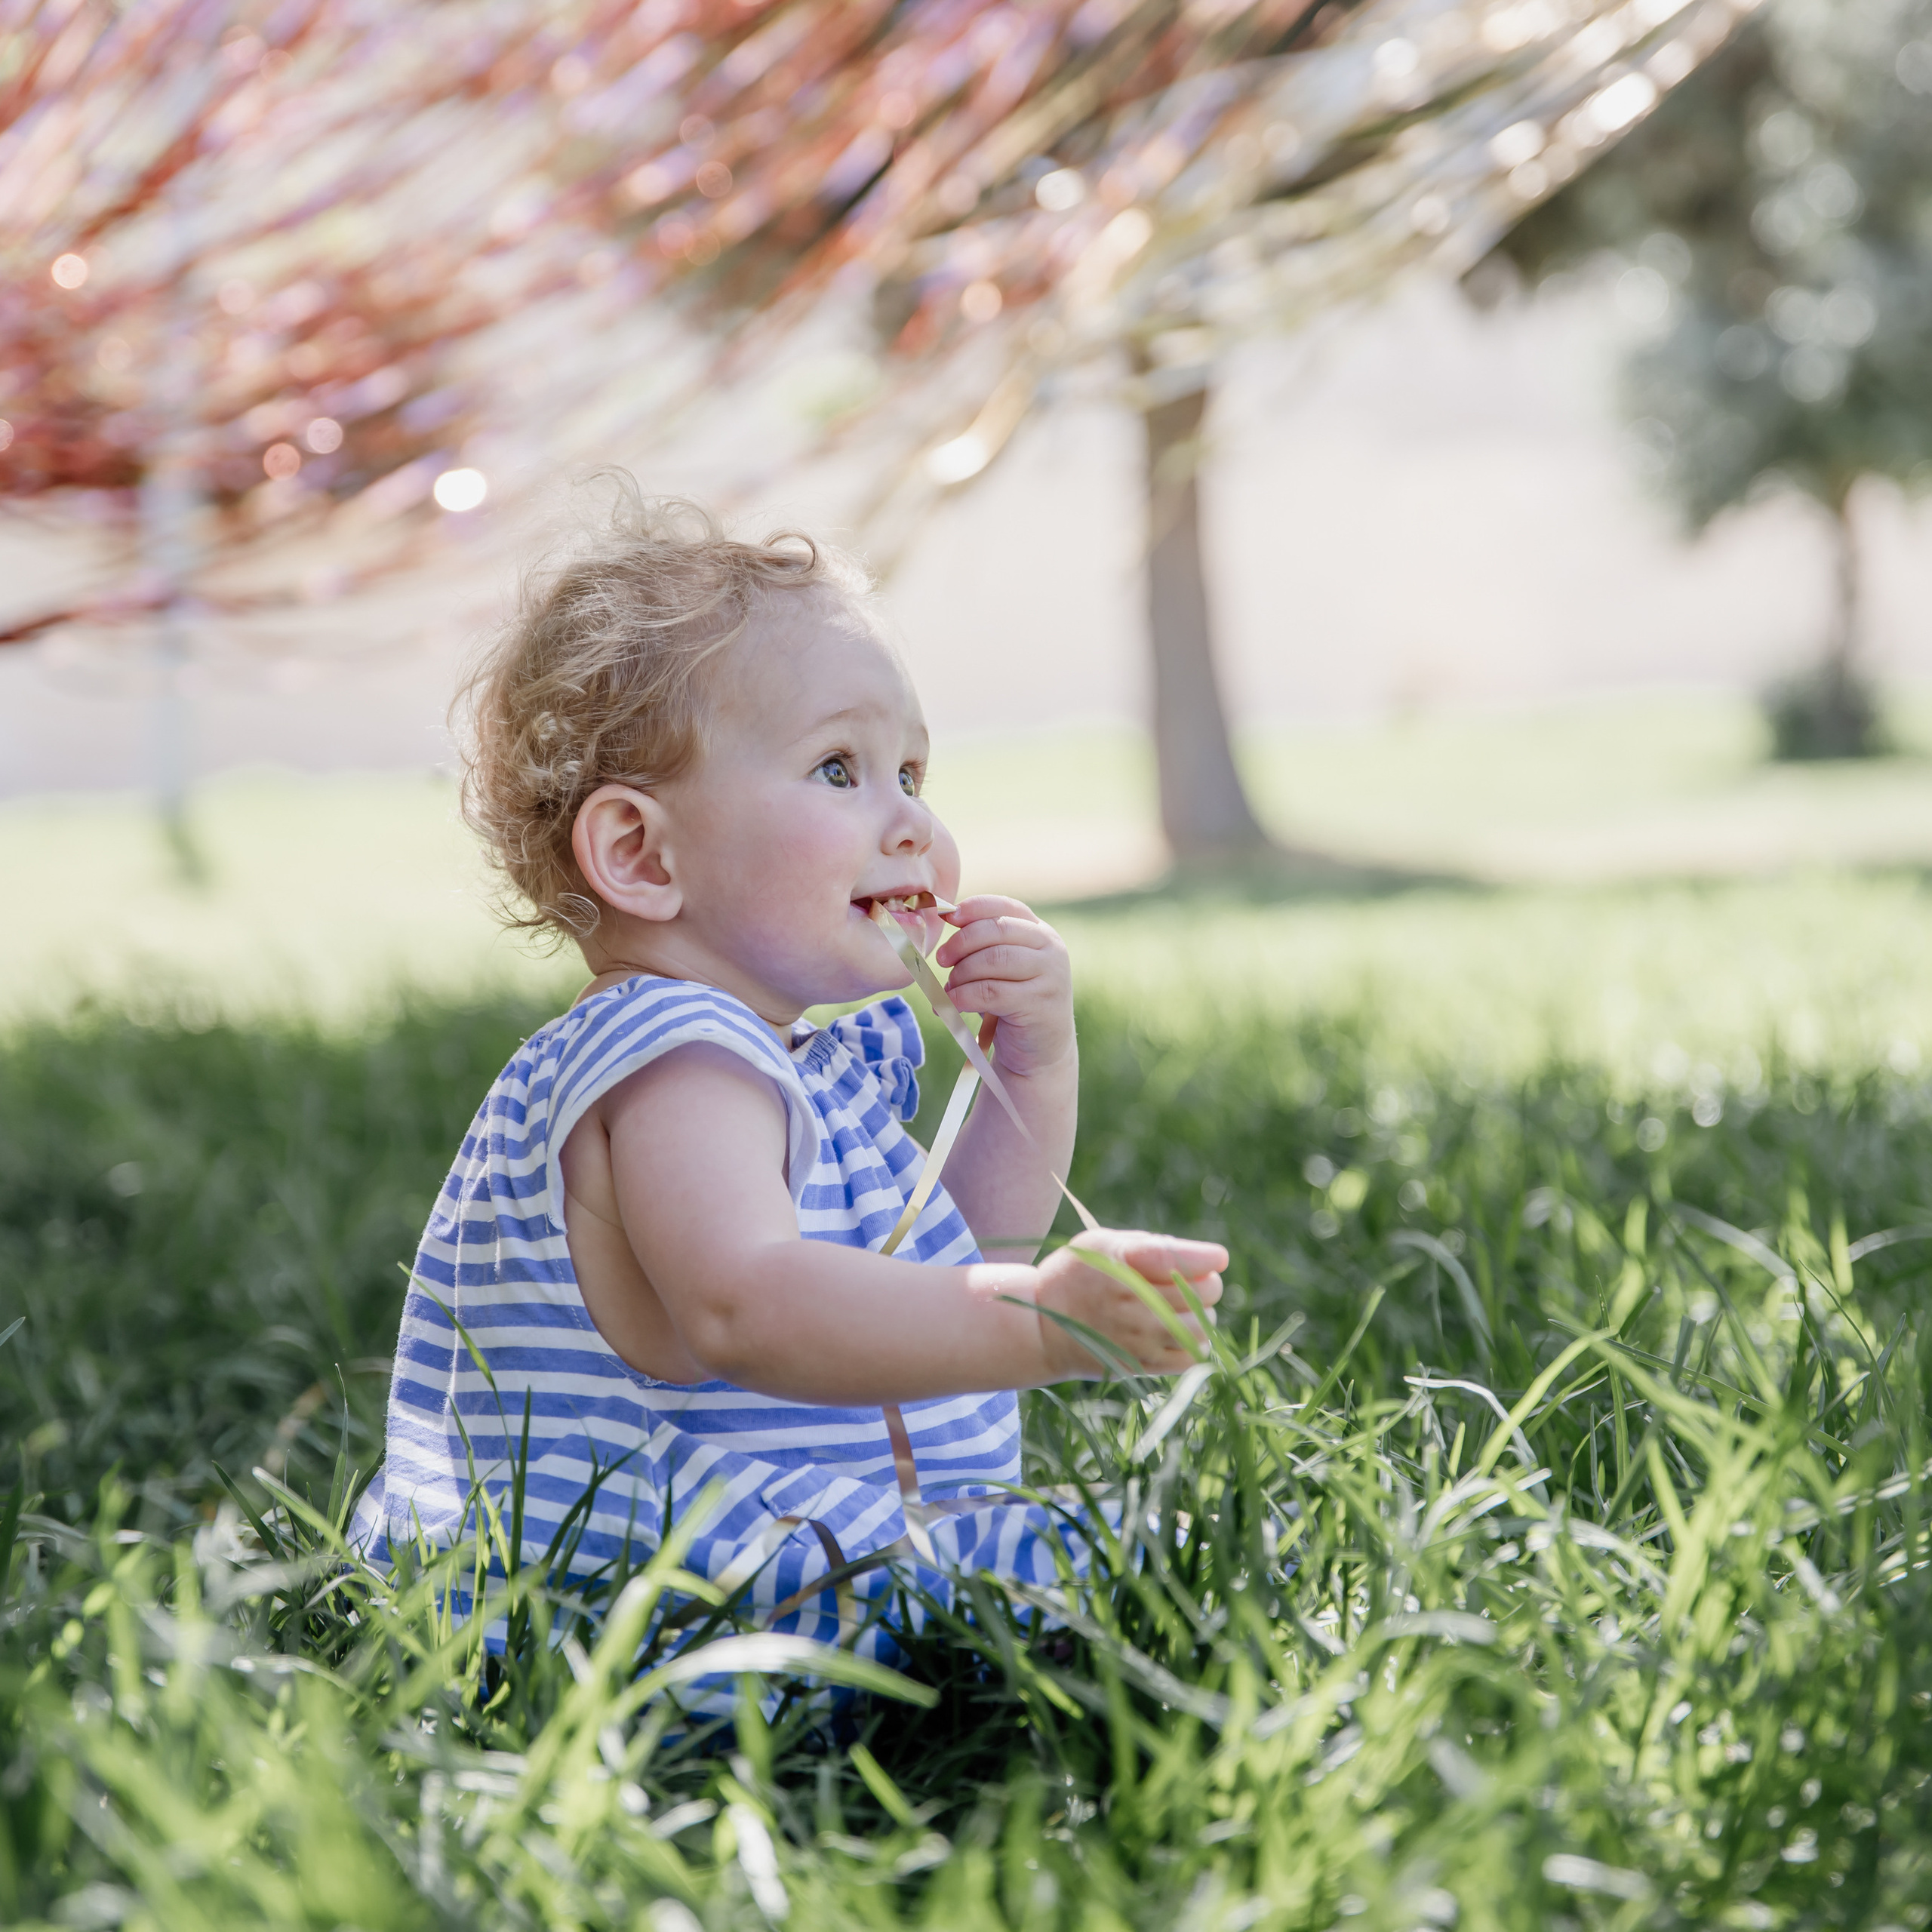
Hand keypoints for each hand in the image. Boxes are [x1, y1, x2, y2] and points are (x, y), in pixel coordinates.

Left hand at [934, 895, 1073, 1079]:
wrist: (1040, 1051)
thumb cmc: (1012, 1004)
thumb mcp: (1001, 969)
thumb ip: (984, 944)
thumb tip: (945, 915)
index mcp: (1041, 933)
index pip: (1006, 906)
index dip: (975, 907)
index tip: (947, 916)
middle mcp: (1051, 948)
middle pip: (997, 930)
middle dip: (962, 942)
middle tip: (941, 958)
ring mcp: (1050, 975)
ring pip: (993, 960)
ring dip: (962, 973)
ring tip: (949, 988)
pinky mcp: (1040, 1004)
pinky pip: (991, 992)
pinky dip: (963, 996)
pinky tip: (949, 1005)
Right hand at [1032, 1229, 1226, 1379]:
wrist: (1042, 1328)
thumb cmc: (1077, 1276)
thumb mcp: (1099, 1243)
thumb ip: (1146, 1244)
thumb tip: (1197, 1258)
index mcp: (1120, 1264)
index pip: (1177, 1258)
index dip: (1206, 1257)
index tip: (1218, 1257)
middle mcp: (1131, 1303)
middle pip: (1200, 1292)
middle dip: (1207, 1283)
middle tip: (1196, 1281)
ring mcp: (1138, 1338)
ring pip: (1201, 1326)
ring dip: (1203, 1314)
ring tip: (1188, 1308)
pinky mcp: (1141, 1365)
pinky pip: (1190, 1357)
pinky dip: (1195, 1342)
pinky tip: (1182, 1331)